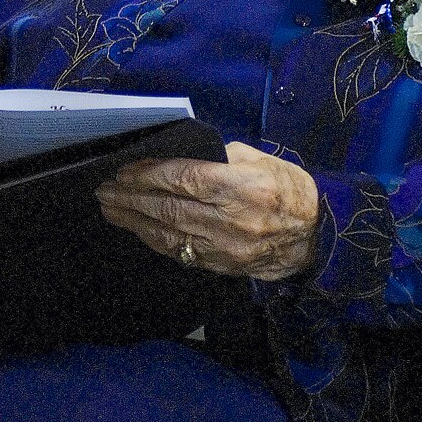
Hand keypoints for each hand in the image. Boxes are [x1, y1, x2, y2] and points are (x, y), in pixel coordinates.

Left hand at [94, 142, 319, 280]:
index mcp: (241, 187)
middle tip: (104, 188)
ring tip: (109, 207)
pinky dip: (153, 239)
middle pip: (169, 208)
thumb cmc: (286, 188)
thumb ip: (217, 157)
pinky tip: (136, 228)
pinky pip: (179, 251)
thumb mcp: (258, 159)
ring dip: (133, 220)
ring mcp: (225, 247)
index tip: (123, 169)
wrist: (317, 236)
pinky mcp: (221, 266)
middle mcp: (230, 220)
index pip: (183, 179)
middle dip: (131, 197)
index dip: (148, 175)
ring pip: (168, 233)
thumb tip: (177, 155)